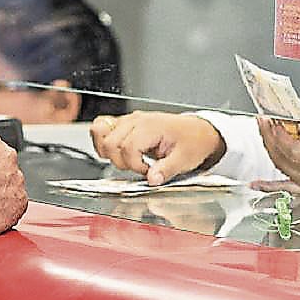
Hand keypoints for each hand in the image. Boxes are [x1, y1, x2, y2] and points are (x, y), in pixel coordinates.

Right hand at [90, 112, 226, 185]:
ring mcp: (129, 120)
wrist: (198, 131)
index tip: (148, 171)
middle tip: (139, 167)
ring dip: (110, 152)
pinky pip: (101, 127)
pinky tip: (117, 151)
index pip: (127, 148)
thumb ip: (166, 170)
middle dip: (121, 162)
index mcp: (151, 127)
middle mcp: (136, 120)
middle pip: (110, 142)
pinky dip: (102, 141)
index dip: (134, 166)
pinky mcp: (125, 123)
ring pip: (101, 133)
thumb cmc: (193, 141)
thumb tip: (152, 179)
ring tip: (127, 159)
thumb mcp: (185, 159)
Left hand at [254, 108, 299, 195]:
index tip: (271, 123)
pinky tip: (256, 184)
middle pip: (286, 159)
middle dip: (270, 138)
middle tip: (263, 122)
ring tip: (264, 134)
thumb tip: (283, 116)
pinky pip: (288, 188)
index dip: (279, 137)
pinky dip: (269, 186)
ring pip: (283, 169)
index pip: (295, 151)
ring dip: (270, 150)